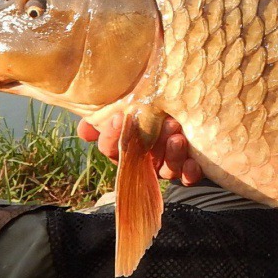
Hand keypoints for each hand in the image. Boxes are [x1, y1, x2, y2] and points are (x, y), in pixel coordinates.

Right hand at [77, 114, 204, 184]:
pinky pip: (187, 176)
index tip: (118, 118)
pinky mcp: (189, 168)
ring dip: (171, 156)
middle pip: (141, 158)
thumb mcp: (131, 101)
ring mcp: (167, 164)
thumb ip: (106, 113)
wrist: (190, 103)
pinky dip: (189, 171)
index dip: (112, 135)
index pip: (111, 147)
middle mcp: (145, 157)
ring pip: (165, 168)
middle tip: (162, 123)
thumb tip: (84, 130)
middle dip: (148, 143)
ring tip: (177, 138)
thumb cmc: (155, 103)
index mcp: (127, 144)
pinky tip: (193, 163)